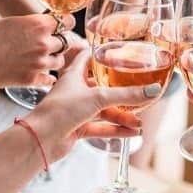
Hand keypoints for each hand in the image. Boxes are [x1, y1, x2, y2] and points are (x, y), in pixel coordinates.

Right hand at [0, 14, 77, 91]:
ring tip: (42, 59)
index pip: (67, 20)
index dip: (65, 23)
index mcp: (38, 24)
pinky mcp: (32, 79)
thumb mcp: (8, 23)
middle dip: (59, 42)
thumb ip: (29, 24)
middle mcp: (43, 42)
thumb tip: (41, 25)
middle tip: (49, 44)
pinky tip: (40, 74)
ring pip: (60, 61)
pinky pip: (50, 79)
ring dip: (53, 59)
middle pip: (66, 42)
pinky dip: (47, 77)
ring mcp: (39, 62)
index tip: (61, 26)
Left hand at [26, 49, 162, 160]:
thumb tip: (152, 90)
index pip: (88, 58)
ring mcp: (77, 111)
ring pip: (104, 111)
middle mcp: (75, 91)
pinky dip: (116, 130)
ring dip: (122, 115)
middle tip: (139, 91)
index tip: (118, 52)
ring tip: (140, 120)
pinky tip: (132, 132)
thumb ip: (126, 94)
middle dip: (121, 91)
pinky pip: (102, 128)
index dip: (102, 54)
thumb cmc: (59, 110)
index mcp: (74, 75)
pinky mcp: (78, 128)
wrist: (40, 139)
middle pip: (103, 87)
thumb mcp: (98, 97)